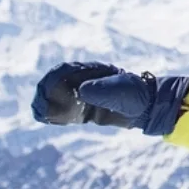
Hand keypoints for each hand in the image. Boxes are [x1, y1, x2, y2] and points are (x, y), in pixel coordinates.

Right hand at [31, 61, 187, 132]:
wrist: (149, 107)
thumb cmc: (136, 95)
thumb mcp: (121, 91)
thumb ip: (102, 90)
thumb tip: (82, 91)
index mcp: (92, 72)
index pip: (66, 70)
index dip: (53, 78)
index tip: (45, 87)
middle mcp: (85, 82)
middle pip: (58, 83)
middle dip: (46, 92)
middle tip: (40, 104)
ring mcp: (85, 96)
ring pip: (59, 97)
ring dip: (48, 103)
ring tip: (39, 112)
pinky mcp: (86, 110)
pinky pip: (66, 111)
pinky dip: (56, 114)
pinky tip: (46, 118)